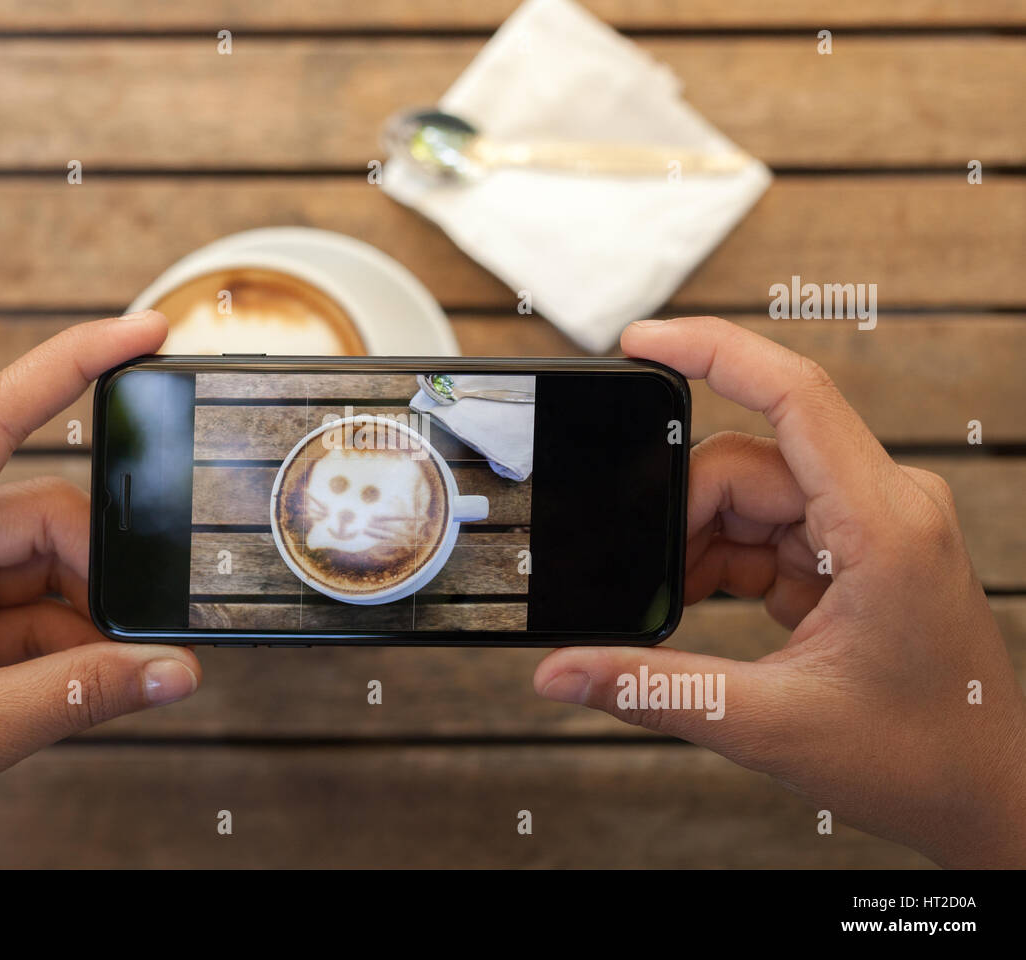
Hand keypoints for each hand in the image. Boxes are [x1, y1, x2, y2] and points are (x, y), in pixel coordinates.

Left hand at [0, 311, 201, 867]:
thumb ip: (78, 695)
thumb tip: (170, 670)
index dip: (70, 366)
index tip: (139, 335)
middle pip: (36, 517)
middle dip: (96, 570)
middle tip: (140, 630)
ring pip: (39, 572)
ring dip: (83, 621)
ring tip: (108, 675)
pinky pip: (26, 619)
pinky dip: (64, 652)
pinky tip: (85, 687)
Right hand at [535, 316, 1025, 866]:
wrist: (988, 792)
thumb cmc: (922, 756)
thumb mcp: (772, 725)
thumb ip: (656, 689)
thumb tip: (561, 671)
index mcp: (882, 524)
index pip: (795, 394)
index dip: (714, 351)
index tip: (641, 340)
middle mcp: (881, 505)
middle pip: (745, 462)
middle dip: (679, 517)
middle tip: (643, 586)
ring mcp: (867, 525)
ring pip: (746, 496)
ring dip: (697, 548)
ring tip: (676, 615)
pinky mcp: (851, 550)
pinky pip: (763, 529)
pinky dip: (718, 565)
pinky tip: (699, 611)